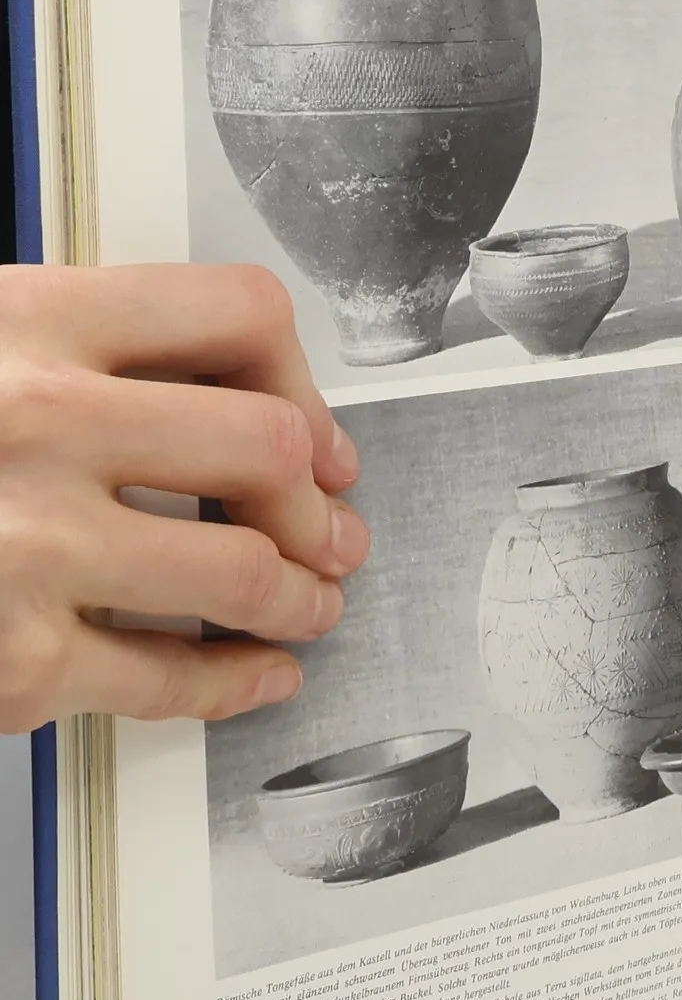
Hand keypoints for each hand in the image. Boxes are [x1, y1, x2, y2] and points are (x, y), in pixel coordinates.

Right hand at [0, 263, 369, 729]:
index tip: (315, 430)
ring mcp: (24, 545)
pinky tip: (258, 672)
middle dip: (317, 503)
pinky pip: (171, 676)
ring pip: (246, 570)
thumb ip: (74, 352)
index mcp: (22, 321)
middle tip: (331, 532)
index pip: (236, 318)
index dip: (301, 380)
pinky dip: (238, 681)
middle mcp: (32, 423)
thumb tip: (228, 394)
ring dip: (300, 596)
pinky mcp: (14, 659)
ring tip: (307, 602)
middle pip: (267, 447)